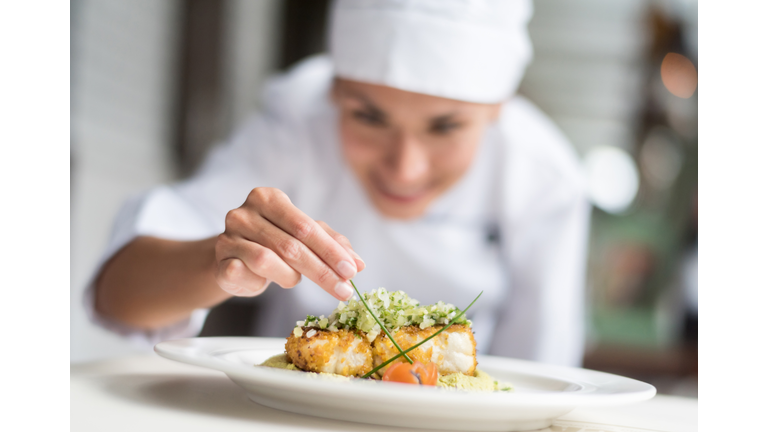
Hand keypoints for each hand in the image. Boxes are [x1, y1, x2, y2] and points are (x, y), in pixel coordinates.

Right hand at [214, 187, 364, 300]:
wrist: (235, 258)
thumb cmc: (274, 243)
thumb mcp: (304, 237)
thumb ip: (331, 245)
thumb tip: (359, 263)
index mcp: (269, 198)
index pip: (306, 227)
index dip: (331, 251)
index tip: (352, 271)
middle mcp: (244, 213)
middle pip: (291, 245)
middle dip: (322, 271)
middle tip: (344, 290)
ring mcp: (227, 236)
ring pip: (267, 260)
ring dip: (289, 276)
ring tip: (294, 280)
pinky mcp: (219, 261)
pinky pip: (244, 274)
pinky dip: (260, 282)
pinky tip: (264, 282)